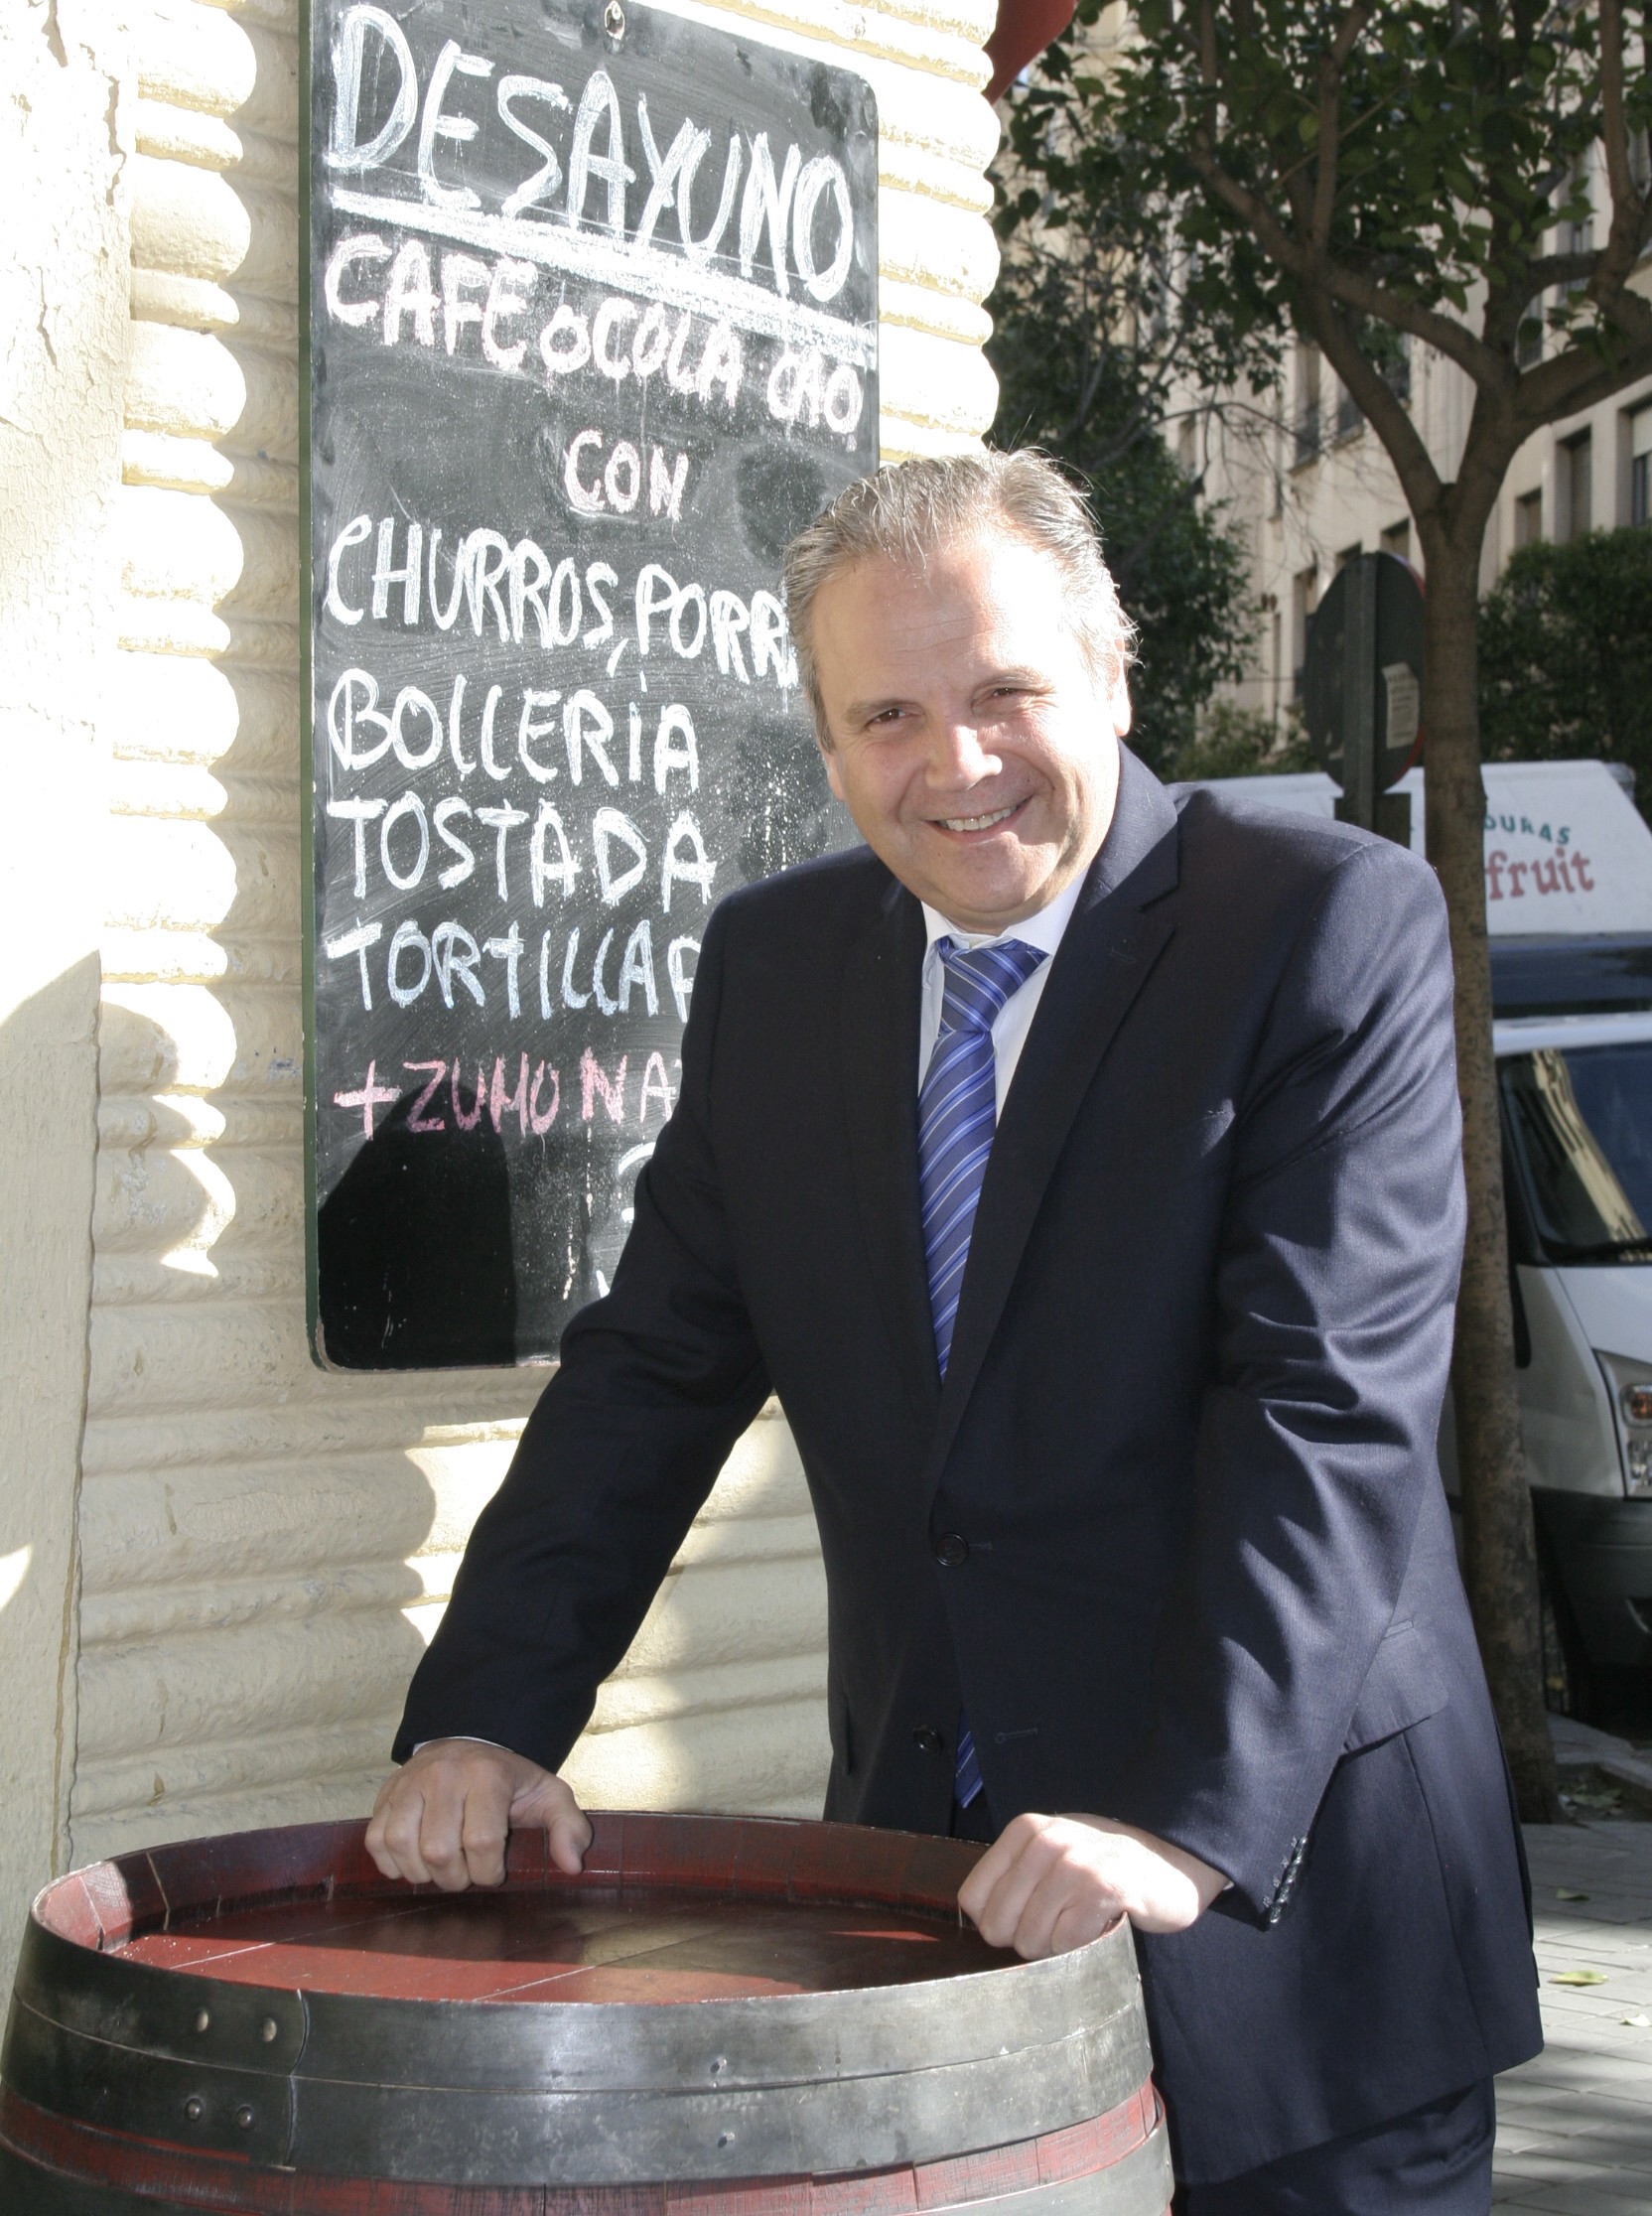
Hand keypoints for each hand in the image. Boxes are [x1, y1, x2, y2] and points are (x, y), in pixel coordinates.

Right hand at [365, 1739, 591, 1890]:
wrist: (469, 1743)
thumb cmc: (509, 1780)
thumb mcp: (548, 1795)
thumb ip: (568, 1827)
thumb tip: (572, 1865)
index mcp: (487, 1776)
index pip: (482, 1842)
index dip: (488, 1872)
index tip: (494, 1872)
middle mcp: (444, 1775)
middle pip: (439, 1850)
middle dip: (455, 1878)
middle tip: (465, 1874)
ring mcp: (410, 1783)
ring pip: (402, 1846)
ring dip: (421, 1873)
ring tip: (440, 1870)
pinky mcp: (387, 1793)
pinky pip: (375, 1840)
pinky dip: (391, 1863)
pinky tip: (413, 1862)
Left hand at [958, 1812, 1226, 1957]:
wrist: (1171, 1860)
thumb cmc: (1102, 1865)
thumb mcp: (1049, 1855)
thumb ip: (1012, 1879)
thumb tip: (976, 1922)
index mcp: (1023, 1831)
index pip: (973, 1900)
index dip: (997, 1923)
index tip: (1026, 1919)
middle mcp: (1044, 1842)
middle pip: (998, 1926)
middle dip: (1026, 1939)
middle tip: (1060, 1924)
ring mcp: (1074, 1864)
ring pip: (1031, 1939)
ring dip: (1056, 1946)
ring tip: (1082, 1922)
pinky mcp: (1104, 1889)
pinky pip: (1067, 1944)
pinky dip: (1082, 1948)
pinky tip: (1101, 1926)